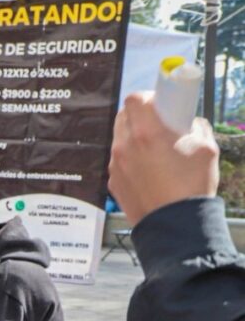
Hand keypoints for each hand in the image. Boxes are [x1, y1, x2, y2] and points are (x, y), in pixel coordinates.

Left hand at [108, 93, 219, 226]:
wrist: (174, 224)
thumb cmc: (191, 186)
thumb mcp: (206, 148)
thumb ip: (197, 128)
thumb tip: (192, 122)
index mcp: (146, 133)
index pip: (134, 99)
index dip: (148, 96)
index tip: (160, 102)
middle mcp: (124, 147)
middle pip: (123, 116)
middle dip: (140, 114)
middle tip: (159, 123)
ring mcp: (115, 165)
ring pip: (119, 138)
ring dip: (133, 136)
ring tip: (155, 149)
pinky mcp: (113, 181)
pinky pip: (118, 160)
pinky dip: (130, 158)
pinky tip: (149, 169)